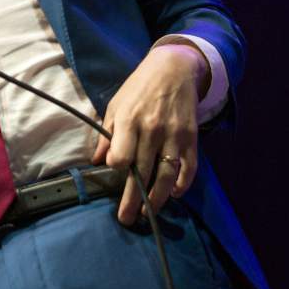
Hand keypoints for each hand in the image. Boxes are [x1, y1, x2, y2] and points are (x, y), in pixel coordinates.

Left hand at [90, 43, 206, 223]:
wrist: (174, 69)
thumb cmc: (138, 88)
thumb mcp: (116, 104)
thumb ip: (107, 134)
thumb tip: (96, 161)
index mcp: (130, 120)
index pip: (122, 155)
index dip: (117, 166)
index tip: (114, 170)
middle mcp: (152, 129)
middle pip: (142, 171)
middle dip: (134, 198)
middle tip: (127, 219)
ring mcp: (174, 135)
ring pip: (166, 175)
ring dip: (158, 199)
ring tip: (149, 214)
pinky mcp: (191, 138)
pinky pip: (189, 167)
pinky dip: (183, 183)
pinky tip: (174, 194)